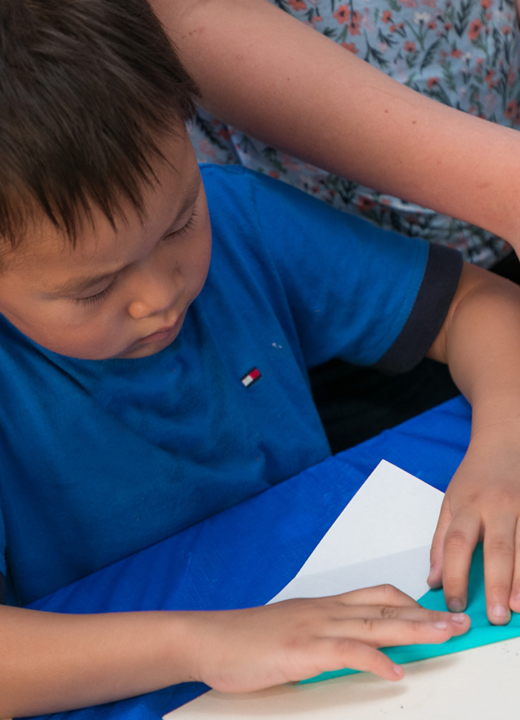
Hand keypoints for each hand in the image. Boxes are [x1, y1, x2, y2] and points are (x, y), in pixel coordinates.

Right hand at [184, 584, 469, 691]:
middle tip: (458, 621)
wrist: (208, 639)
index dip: (410, 603)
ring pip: (374, 624)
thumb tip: (349, 651)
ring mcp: (313, 627)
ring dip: (414, 631)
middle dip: (426, 615)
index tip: (435, 611)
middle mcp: (324, 611)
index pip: (376, 596)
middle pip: (384, 607)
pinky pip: (346, 653)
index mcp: (323, 606)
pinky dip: (374, 661)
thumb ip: (322, 637)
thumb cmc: (246, 639)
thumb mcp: (292, 631)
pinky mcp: (301, 649)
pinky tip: (395, 672)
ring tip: (444, 636)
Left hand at [428, 423, 519, 623]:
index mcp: (468, 505)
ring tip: (518, 608)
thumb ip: (441, 542)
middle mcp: (498, 506)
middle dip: (496, 585)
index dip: (454, 575)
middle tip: (495, 617)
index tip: (452, 602)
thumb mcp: (449, 502)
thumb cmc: (476, 478)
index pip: (458, 544)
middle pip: (498, 549)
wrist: (505, 444)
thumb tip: (434, 580)